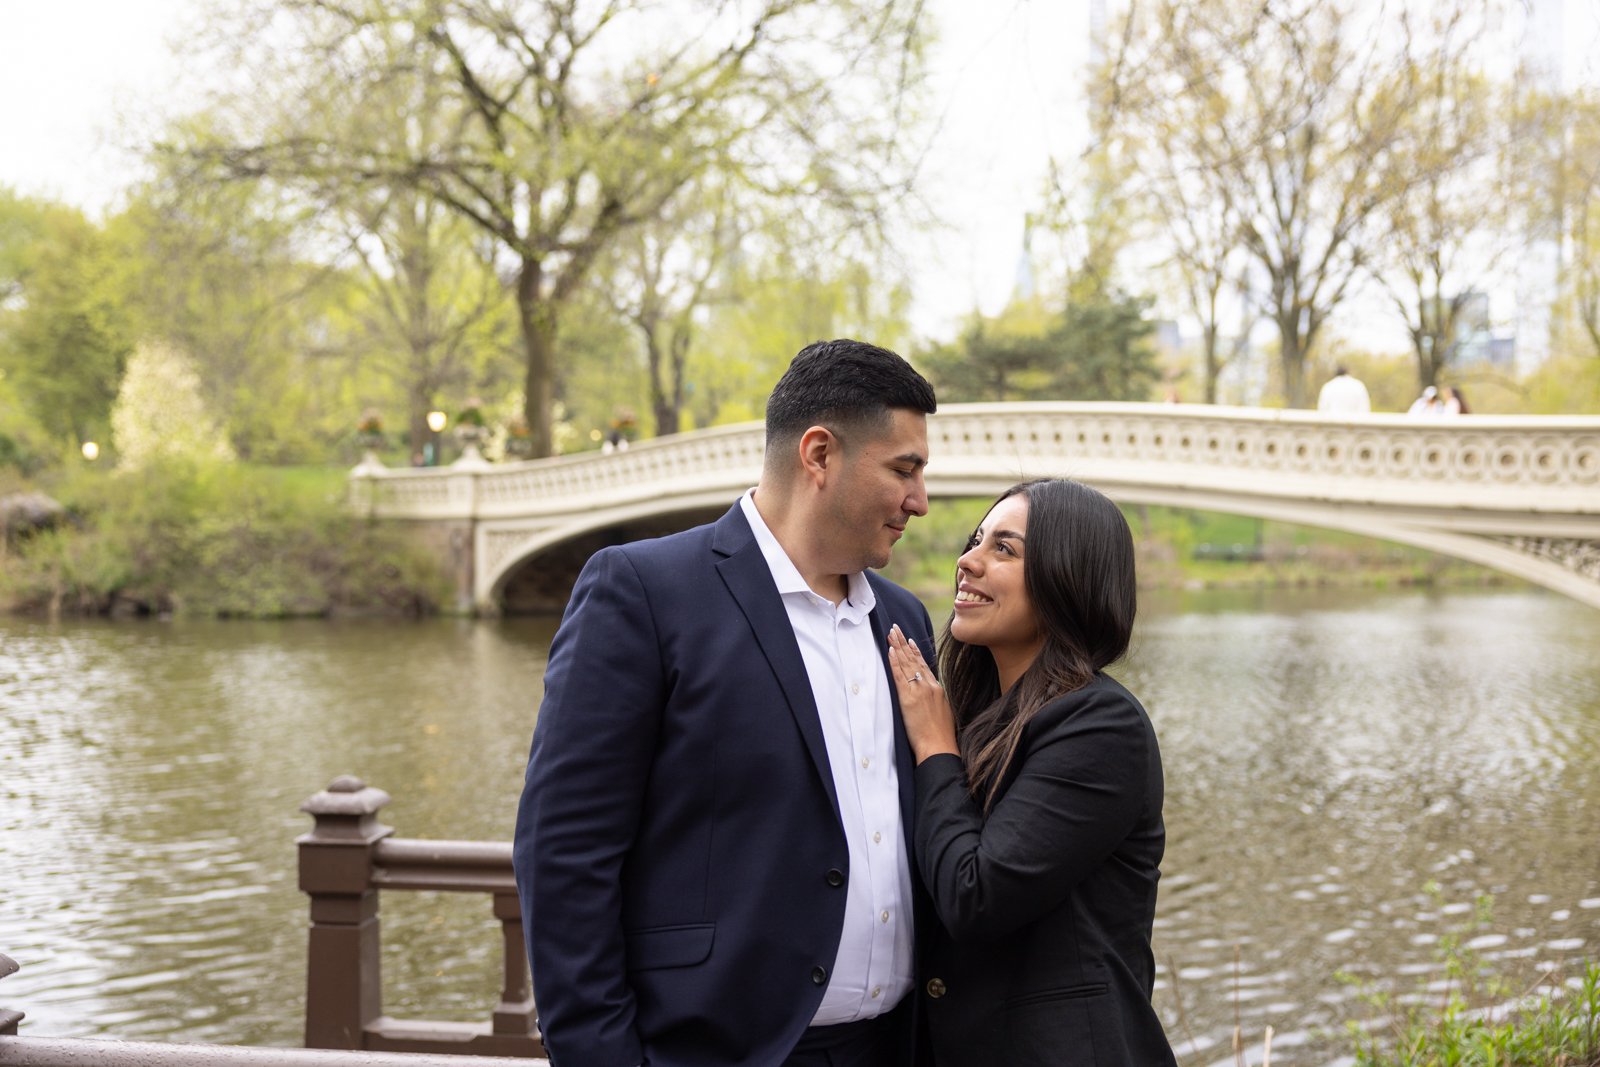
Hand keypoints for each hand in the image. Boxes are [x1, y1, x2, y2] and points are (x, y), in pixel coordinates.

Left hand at [888, 625, 959, 763]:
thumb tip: (931, 697)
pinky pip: (900, 676)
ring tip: (891, 633)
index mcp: (938, 689)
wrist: (939, 746)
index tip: (909, 640)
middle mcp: (929, 686)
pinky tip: (890, 652)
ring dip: (897, 647)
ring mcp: (919, 690)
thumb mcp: (944, 712)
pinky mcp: (908, 698)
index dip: (915, 652)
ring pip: (906, 663)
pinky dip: (895, 662)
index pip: (924, 665)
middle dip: (903, 643)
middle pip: (914, 659)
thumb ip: (936, 700)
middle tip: (896, 628)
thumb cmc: (941, 736)